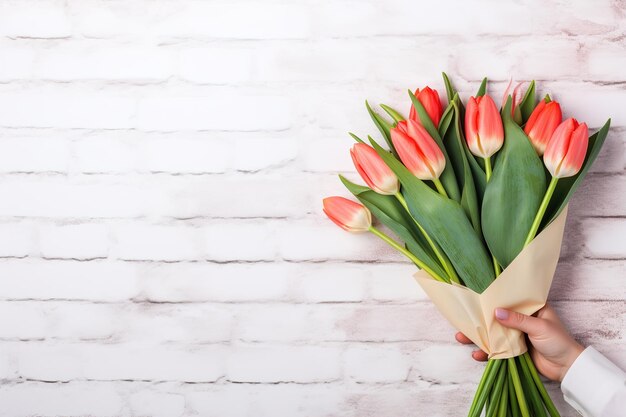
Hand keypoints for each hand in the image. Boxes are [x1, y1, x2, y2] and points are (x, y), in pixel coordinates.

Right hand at [455, 303, 584, 380]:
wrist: (567, 368)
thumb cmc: (559, 342)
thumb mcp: (539, 327)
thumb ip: (517, 320)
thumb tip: (496, 312)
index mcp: (531, 308)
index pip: (509, 299)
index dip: (493, 298)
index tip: (476, 297)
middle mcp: (522, 319)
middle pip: (497, 317)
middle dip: (480, 320)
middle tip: (463, 320)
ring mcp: (517, 335)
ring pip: (494, 333)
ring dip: (479, 337)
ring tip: (462, 338)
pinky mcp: (514, 350)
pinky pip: (497, 349)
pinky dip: (487, 352)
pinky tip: (477, 354)